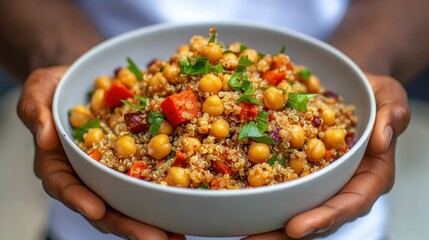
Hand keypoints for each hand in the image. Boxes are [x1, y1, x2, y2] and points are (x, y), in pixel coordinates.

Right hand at [17, 66, 184, 239]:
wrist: (85, 82)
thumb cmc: (57, 88)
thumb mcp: (38, 90)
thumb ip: (36, 111)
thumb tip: (46, 136)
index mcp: (58, 164)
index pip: (65, 186)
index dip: (79, 200)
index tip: (97, 210)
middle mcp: (86, 176)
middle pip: (104, 207)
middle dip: (129, 225)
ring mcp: (111, 173)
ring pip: (129, 204)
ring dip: (153, 222)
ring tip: (177, 236)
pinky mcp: (133, 164)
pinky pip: (147, 182)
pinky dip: (164, 197)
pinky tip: (184, 208)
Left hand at [244, 73, 410, 239]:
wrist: (347, 85)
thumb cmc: (372, 94)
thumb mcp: (389, 96)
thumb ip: (392, 116)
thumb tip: (381, 142)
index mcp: (368, 176)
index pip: (350, 203)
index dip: (324, 217)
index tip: (295, 228)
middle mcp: (341, 183)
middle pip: (316, 215)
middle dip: (285, 233)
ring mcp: (317, 176)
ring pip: (294, 205)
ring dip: (266, 221)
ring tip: (237, 232)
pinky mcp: (296, 165)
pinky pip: (278, 180)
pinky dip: (258, 191)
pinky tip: (234, 196)